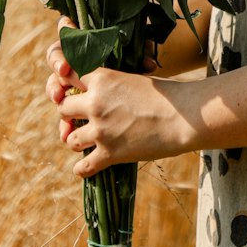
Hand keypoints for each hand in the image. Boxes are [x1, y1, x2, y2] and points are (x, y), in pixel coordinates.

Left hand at [45, 19, 193, 177]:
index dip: (68, 85)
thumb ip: (112, 84)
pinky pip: (82, 166)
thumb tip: (101, 90)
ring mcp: (101, 129)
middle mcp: (96, 103)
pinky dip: (82, 168)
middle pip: (62, 108)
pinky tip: (87, 165)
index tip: (72, 92)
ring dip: (76, 140)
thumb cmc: (165, 94)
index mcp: (103, 78)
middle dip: (69, 115)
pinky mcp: (109, 153)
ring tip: (86, 142)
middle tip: (78, 119)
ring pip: (69, 138)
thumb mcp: (135, 78)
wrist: (183, 116)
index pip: (68, 77)